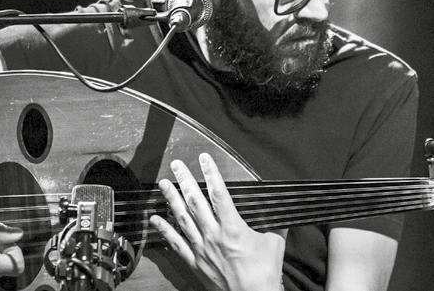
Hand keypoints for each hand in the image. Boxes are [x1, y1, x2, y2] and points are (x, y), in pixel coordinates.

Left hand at [149, 153, 284, 290]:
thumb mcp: (275, 242)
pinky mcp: (195, 262)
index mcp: (233, 228)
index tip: (204, 158)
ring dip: (172, 199)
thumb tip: (278, 211)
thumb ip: (274, 223)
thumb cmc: (265, 274)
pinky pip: (176, 243)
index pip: (219, 193)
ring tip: (163, 184)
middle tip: (176, 165)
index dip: (211, 173)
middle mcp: (214, 235)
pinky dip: (164, 230)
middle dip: (185, 180)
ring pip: (182, 218)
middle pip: (195, 201)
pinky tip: (156, 219)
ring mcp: (202, 249)